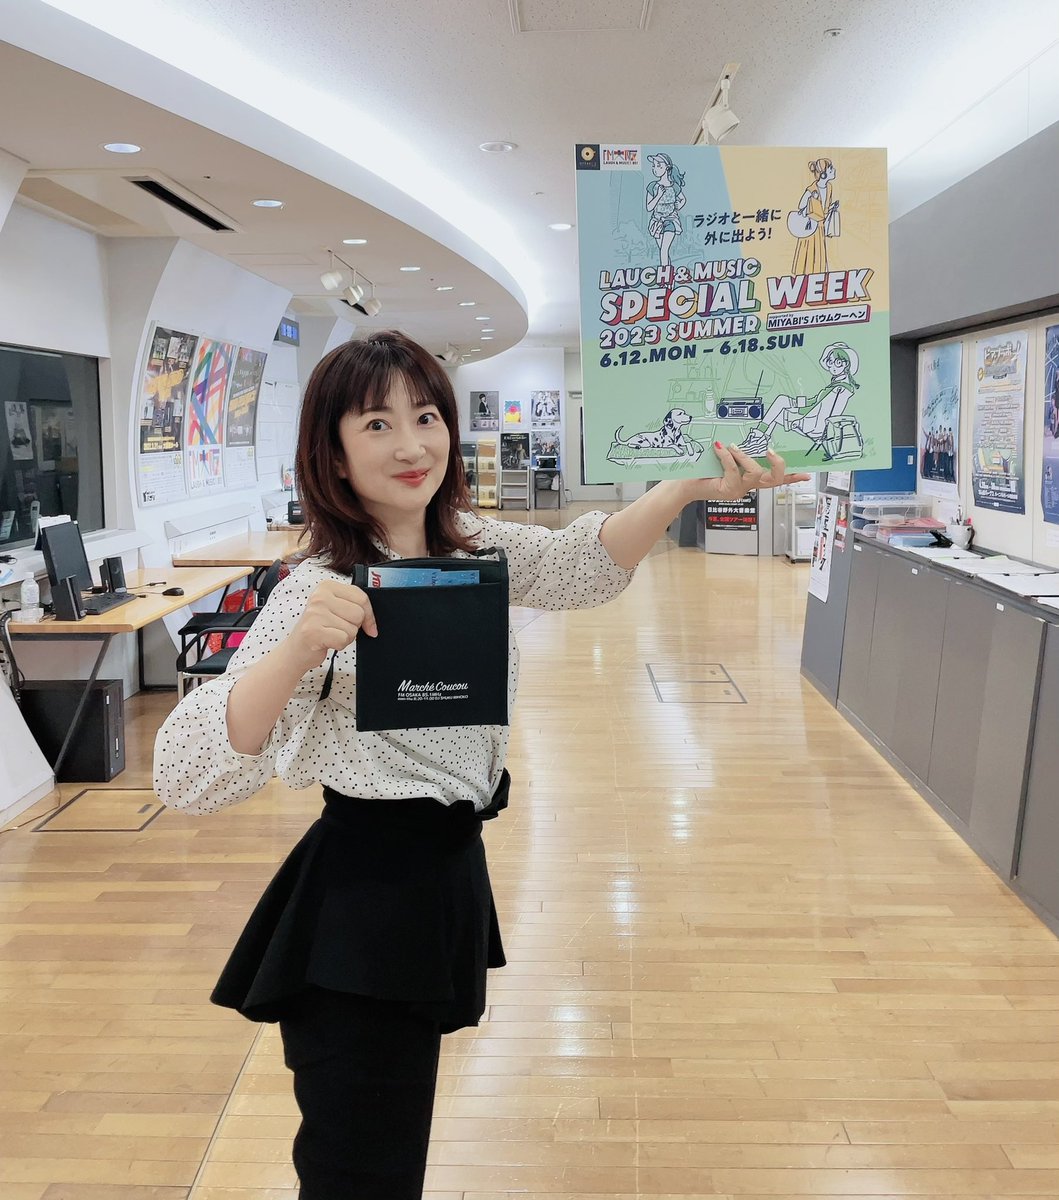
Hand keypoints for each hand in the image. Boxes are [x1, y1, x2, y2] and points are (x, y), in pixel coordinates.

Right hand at [285, 580, 377, 671]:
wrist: (297, 648)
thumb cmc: (319, 628)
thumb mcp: (335, 609)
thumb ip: (355, 607)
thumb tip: (373, 623)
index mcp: (327, 586)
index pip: (362, 597)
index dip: (369, 614)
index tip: (367, 625)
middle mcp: (320, 597)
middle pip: (359, 613)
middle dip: (354, 626)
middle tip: (337, 628)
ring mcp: (315, 613)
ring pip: (353, 628)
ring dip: (346, 637)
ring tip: (331, 634)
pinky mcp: (313, 631)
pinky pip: (344, 639)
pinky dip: (339, 645)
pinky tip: (327, 642)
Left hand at [688, 444, 810, 502]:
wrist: (683, 485)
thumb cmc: (702, 470)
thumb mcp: (723, 458)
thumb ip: (736, 452)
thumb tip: (743, 436)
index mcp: (749, 480)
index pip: (775, 480)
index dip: (791, 477)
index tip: (807, 474)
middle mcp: (747, 487)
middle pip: (773, 480)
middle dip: (777, 465)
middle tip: (770, 451)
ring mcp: (738, 490)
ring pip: (754, 474)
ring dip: (745, 457)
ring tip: (733, 447)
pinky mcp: (727, 490)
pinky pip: (734, 471)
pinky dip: (727, 457)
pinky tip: (719, 448)